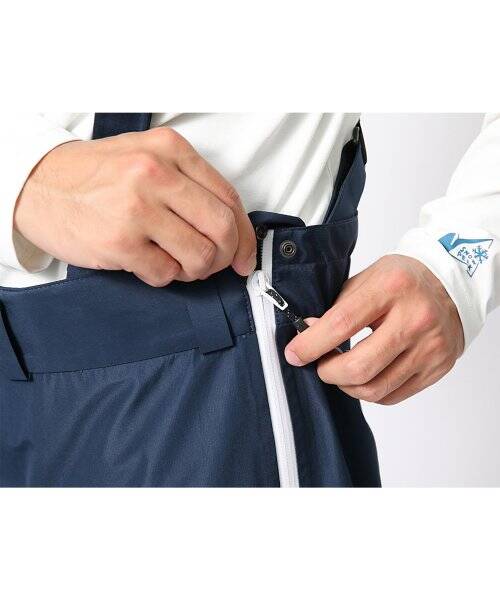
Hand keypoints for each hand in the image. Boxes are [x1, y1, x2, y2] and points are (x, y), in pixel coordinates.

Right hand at [14, 127, 255, 285]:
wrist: (38, 184)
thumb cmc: (96, 175)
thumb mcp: (147, 157)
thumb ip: (190, 185)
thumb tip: (233, 230)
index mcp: (170, 150)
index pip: (229, 199)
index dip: (245, 235)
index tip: (246, 255)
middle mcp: (156, 174)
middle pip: (222, 229)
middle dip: (226, 256)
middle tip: (214, 264)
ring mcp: (137, 208)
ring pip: (200, 256)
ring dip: (196, 270)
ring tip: (178, 263)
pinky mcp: (119, 242)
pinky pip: (166, 274)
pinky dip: (165, 276)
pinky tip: (149, 263)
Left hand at [284, 255, 464, 404]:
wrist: (453, 284)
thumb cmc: (403, 280)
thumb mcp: (367, 279)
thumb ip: (337, 308)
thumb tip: (307, 335)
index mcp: (392, 288)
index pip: (341, 324)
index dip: (311, 344)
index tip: (294, 354)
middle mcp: (415, 319)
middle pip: (359, 367)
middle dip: (328, 372)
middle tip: (320, 365)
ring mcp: (430, 347)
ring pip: (375, 388)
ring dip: (346, 386)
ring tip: (340, 372)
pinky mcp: (437, 368)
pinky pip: (392, 396)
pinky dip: (369, 391)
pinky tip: (364, 376)